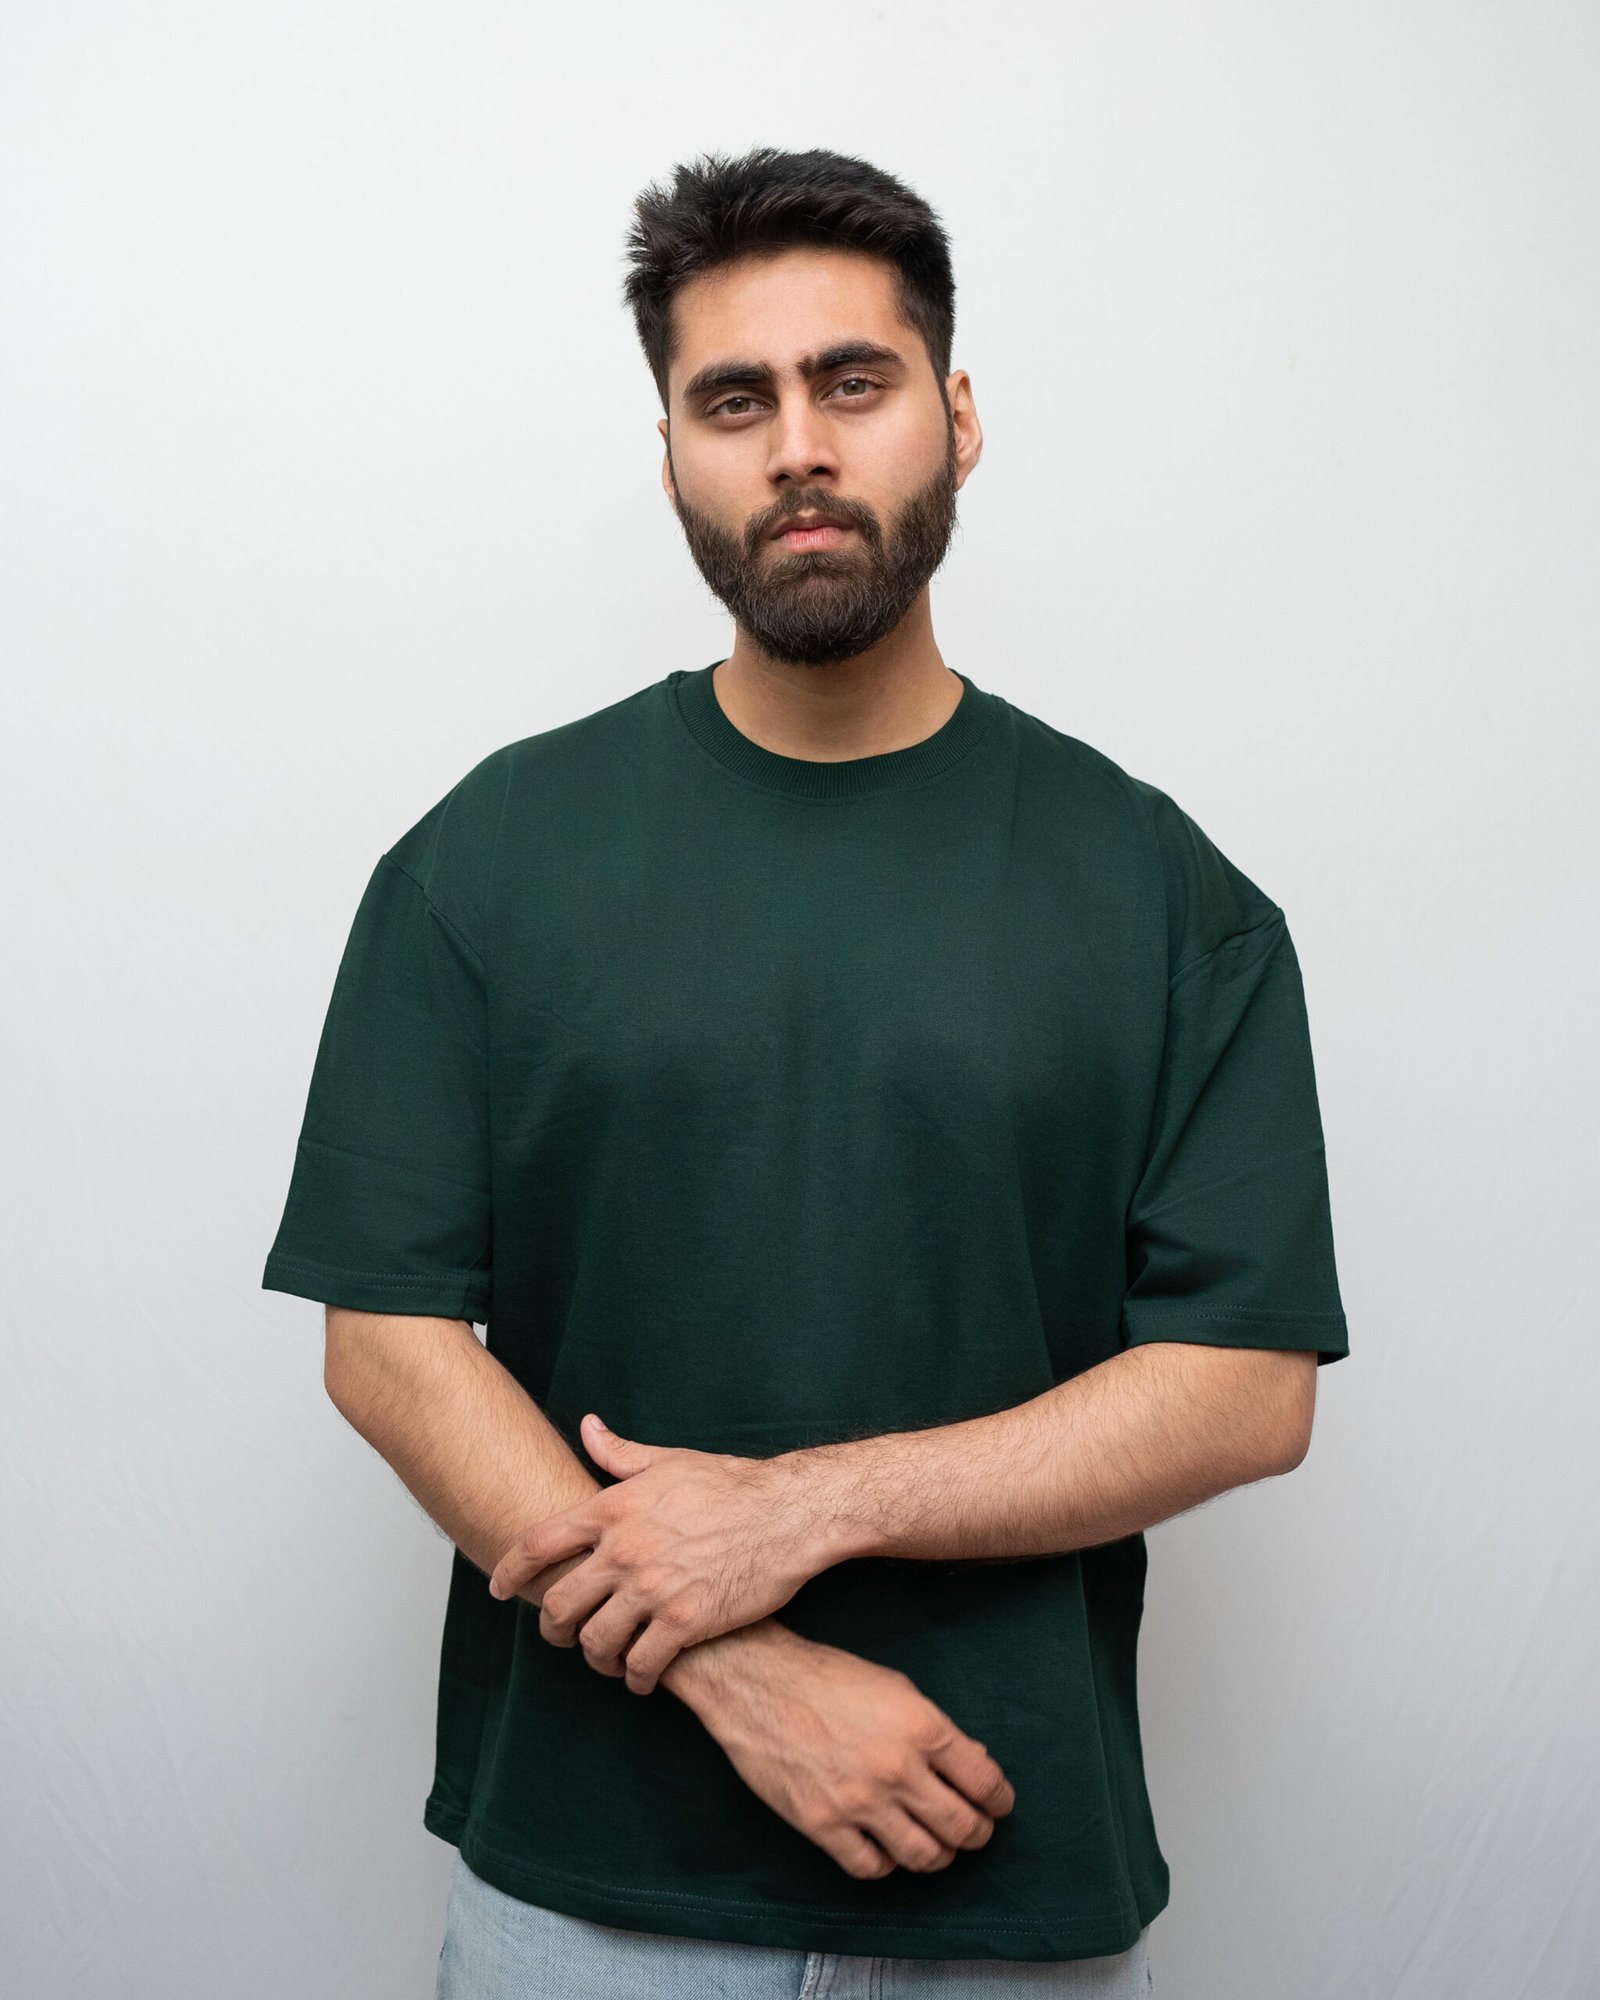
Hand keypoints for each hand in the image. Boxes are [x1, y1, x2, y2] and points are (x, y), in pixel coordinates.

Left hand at [486, 1416, 827, 1692]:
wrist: (788, 1513)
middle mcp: (625, 1550)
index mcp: (614, 1509)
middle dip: (552, 1628)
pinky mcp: (685, 1622)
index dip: (511, 1569)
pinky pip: (641, 1665)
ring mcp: (653, 1589)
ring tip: (606, 1660)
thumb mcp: (671, 1461)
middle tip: (561, 1636)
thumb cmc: (733, 1484)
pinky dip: (636, 1678)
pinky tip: (642, 1677)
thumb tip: (588, 1428)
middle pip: (559, 1603)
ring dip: (595, 1658)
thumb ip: (620, 1454)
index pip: (539, 1543)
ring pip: (595, 1642)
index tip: (498, 1588)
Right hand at [671, 1622, 1017, 1878]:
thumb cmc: (826, 1677)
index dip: (999, 1799)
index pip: (984, 1782)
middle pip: (961, 1826)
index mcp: (921, 1726)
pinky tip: (887, 1847)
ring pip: (924, 1856)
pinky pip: (872, 1867)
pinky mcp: (822, 1825)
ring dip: (939, 1855)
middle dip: (977, 1833)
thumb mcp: (895, 1687)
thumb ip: (934, 1731)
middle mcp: (896, 1768)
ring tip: (938, 1844)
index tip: (998, 1804)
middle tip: (976, 1830)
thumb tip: (972, 1765)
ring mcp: (858, 1802)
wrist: (758, 1682)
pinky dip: (887, 1863)